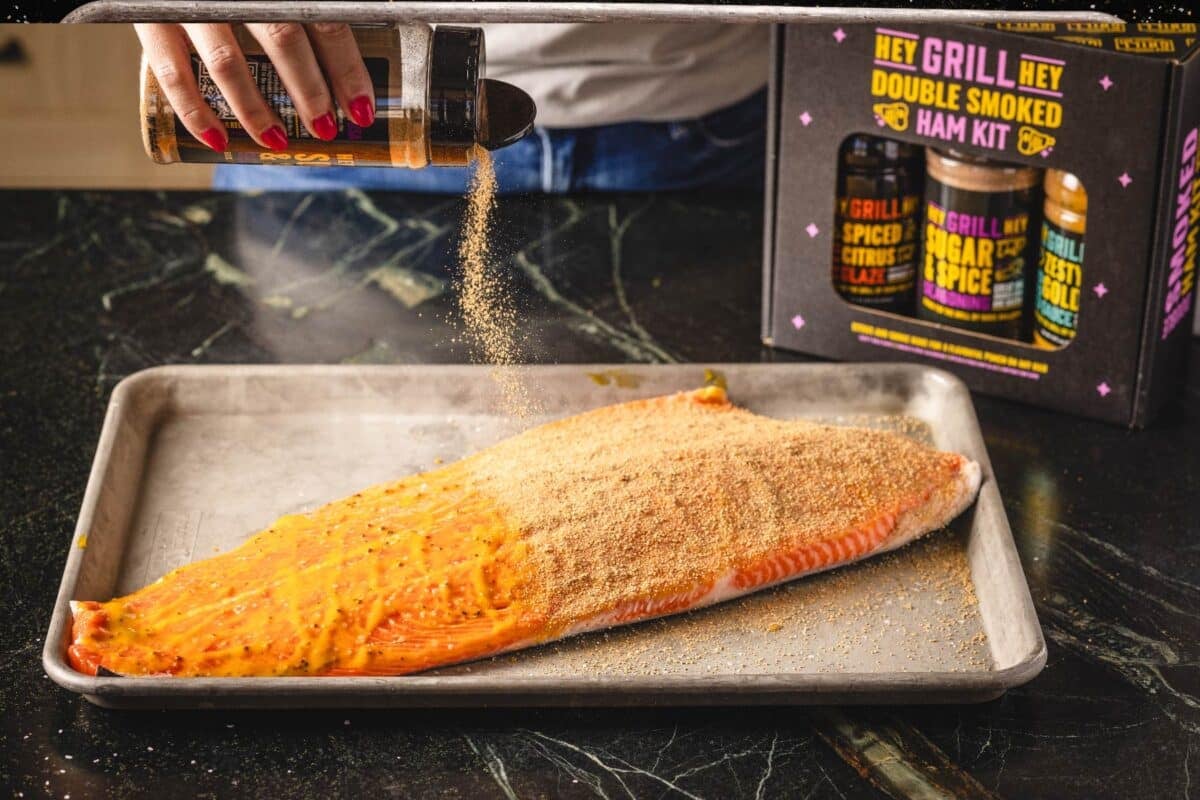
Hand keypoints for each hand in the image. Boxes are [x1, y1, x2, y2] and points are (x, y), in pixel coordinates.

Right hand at [135, 23, 375, 152]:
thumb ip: (304, 16)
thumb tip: (343, 64)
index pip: (323, 21)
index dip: (346, 68)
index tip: (362, 109)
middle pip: (283, 40)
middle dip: (310, 91)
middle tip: (325, 128)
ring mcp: (192, 6)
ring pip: (229, 63)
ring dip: (256, 109)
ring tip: (277, 139)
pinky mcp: (151, 20)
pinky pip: (171, 73)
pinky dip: (195, 112)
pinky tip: (218, 141)